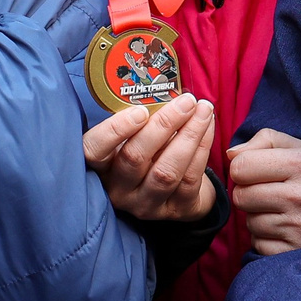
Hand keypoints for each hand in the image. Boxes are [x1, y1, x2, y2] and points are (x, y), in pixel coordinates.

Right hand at [85, 95, 217, 219]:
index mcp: (100, 167)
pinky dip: (202, 148)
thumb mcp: (132, 137)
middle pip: (135, 158)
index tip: (140, 111)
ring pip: (166, 171)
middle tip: (186, 101)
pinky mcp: (175, 210)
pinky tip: (207, 125)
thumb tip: (163, 89)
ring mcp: (146, 204)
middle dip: (164, 125)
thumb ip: (137, 120)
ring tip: (203, 109)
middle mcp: (118, 190)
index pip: (93, 151)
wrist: (174, 192)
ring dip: (189, 135)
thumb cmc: (148, 153)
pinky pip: (190, 178)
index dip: (114, 131)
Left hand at [230, 128, 300, 254]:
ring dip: (260, 218)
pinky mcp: (300, 251)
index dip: (244, 169)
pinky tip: (288, 231)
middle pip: (241, 196)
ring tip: (285, 212)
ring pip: (249, 223)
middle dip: (250, 194)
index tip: (259, 173)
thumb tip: (231, 156)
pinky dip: (268, 240)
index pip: (240, 167)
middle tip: (273, 194)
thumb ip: (264, 141)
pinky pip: (259, 245)